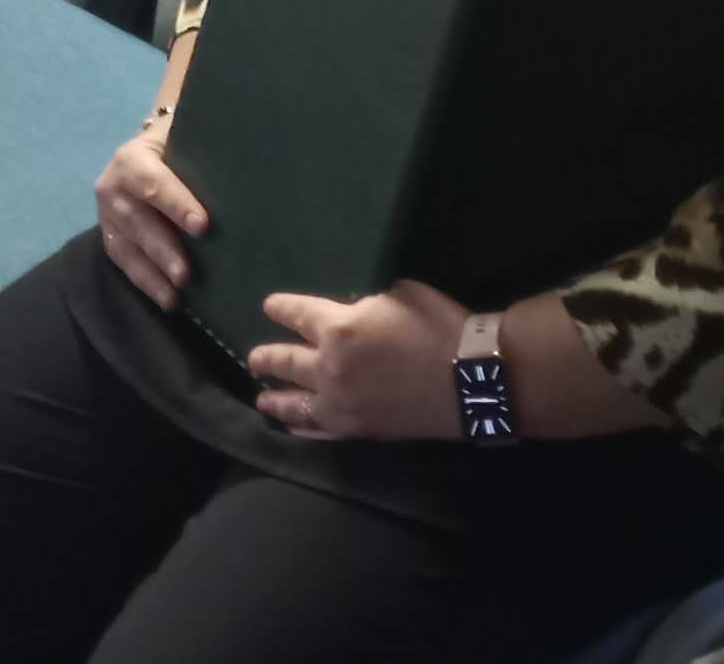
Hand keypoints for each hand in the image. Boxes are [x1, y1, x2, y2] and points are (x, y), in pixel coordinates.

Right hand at [94, 127, 206, 307]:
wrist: (150, 150)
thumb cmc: (179, 143)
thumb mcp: (185, 136)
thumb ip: (204, 148)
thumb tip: (244, 168)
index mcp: (132, 158)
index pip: (154, 183)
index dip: (177, 204)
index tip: (203, 226)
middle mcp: (112, 186)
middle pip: (137, 221)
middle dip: (163, 249)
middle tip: (186, 275)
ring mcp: (107, 215)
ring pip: (127, 247)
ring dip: (152, 274)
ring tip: (176, 296)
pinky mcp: (110, 237)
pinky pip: (124, 263)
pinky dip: (146, 283)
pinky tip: (168, 301)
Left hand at [247, 280, 472, 441]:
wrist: (469, 378)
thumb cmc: (440, 326)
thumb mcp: (401, 294)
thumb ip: (367, 304)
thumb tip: (355, 314)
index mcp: (338, 327)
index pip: (297, 313)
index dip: (280, 308)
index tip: (269, 306)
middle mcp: (327, 367)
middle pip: (285, 360)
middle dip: (266, 357)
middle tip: (254, 358)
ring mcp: (339, 403)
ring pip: (293, 401)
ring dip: (274, 396)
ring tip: (262, 396)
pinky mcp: (355, 429)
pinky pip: (316, 430)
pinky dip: (300, 427)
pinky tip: (292, 426)